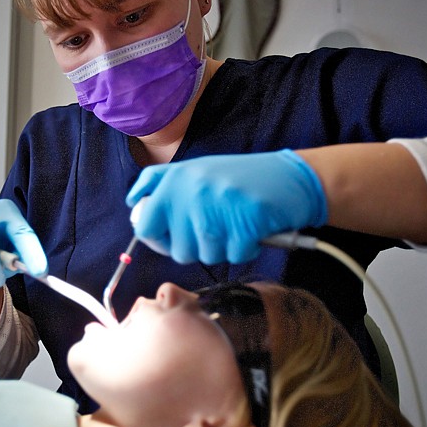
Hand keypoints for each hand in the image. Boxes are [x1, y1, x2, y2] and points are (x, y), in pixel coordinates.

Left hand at [125, 150, 327, 263]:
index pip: (145, 224)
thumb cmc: (240, 178)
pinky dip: (244, 250)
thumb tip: (134, 203)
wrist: (291, 176)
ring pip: (205, 255)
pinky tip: (251, 230)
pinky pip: (234, 256)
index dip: (157, 238)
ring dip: (222, 248)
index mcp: (176, 179)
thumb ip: (164, 185)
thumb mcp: (197, 170)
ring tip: (234, 225)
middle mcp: (191, 192)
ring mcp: (217, 208)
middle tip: (215, 229)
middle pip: (177, 249)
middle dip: (196, 247)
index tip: (170, 238)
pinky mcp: (243, 225)